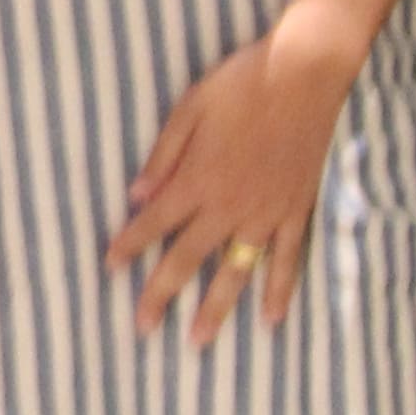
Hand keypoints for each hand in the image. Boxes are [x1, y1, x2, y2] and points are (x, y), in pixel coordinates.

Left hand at [109, 0, 360, 338]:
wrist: (305, 74)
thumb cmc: (242, 83)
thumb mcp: (190, 108)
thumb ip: (163, 155)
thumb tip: (135, 196)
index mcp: (196, 178)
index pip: (153, 222)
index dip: (129, 246)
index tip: (110, 268)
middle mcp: (228, 204)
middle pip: (187, 258)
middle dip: (160, 293)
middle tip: (142, 328)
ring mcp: (266, 212)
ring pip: (235, 270)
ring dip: (217, 308)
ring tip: (199, 340)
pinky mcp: (297, 209)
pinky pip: (287, 259)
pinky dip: (280, 290)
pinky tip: (272, 319)